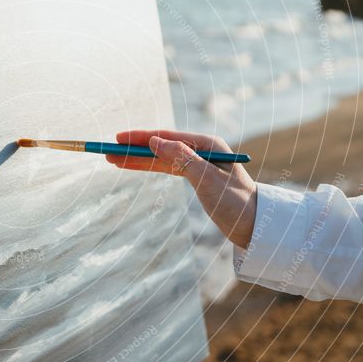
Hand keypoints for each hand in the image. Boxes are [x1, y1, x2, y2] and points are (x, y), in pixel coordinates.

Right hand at [106, 130, 256, 248]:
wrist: (254, 225)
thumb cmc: (235, 201)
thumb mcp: (206, 179)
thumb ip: (181, 157)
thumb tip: (154, 141)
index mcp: (207, 144)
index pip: (166, 137)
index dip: (140, 138)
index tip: (118, 138)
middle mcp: (201, 150)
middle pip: (160, 146)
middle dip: (133, 148)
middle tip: (108, 150)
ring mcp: (198, 163)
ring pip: (160, 158)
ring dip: (137, 159)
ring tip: (113, 159)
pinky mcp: (195, 177)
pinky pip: (166, 168)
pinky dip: (149, 167)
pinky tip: (133, 165)